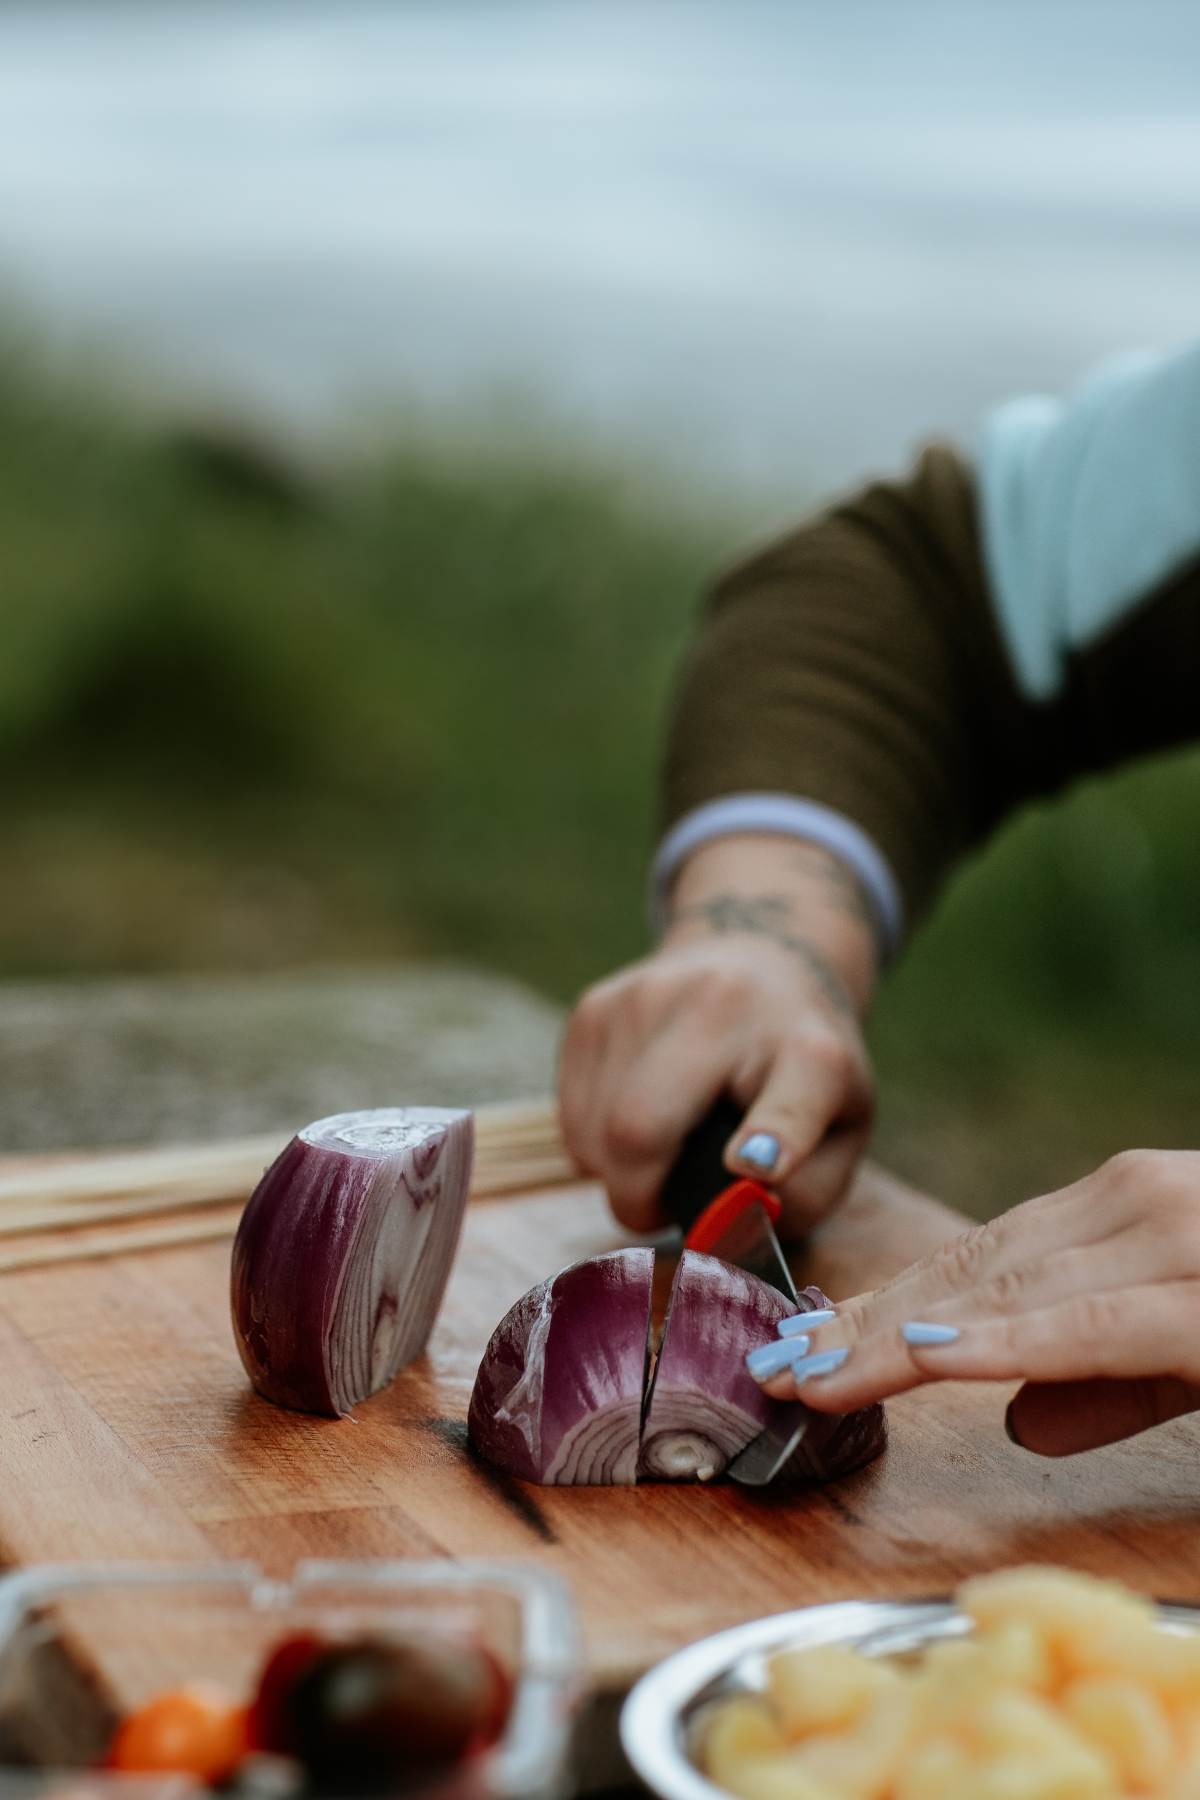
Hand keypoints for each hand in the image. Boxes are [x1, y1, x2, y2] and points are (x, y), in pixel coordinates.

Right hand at [558, 834, 878, 1238]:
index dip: (774, 1135)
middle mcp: (721, 1008)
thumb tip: (733, 1225)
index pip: (792, 1097)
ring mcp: (643, 1000)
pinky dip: (595, 1142)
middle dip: (640, 1197)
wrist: (760, 959)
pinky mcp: (593, 1008)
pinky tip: (638, 1117)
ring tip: (661, 1151)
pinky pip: (569, 1116)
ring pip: (591, 1133)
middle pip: (637, 1129)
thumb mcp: (838, 1133)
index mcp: (807, 1051)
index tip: (757, 1165)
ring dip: (616, 1170)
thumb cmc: (797, 1069)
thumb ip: (804, 1193)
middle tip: (665, 1206)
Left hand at [750, 1149, 1199, 1453]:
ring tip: (811, 1372)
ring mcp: (1170, 1245)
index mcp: (1124, 1209)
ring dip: (894, 1338)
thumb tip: (1017, 1422)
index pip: (982, 1257)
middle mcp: (1135, 1207)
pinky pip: (1083, 1329)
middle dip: (865, 1323)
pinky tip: (919, 1357)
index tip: (809, 1341)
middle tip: (777, 1363)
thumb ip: (1110, 1381)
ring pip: (1005, 1294)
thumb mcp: (1196, 1346)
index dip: (887, 1302)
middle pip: (973, 1271)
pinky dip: (996, 1343)